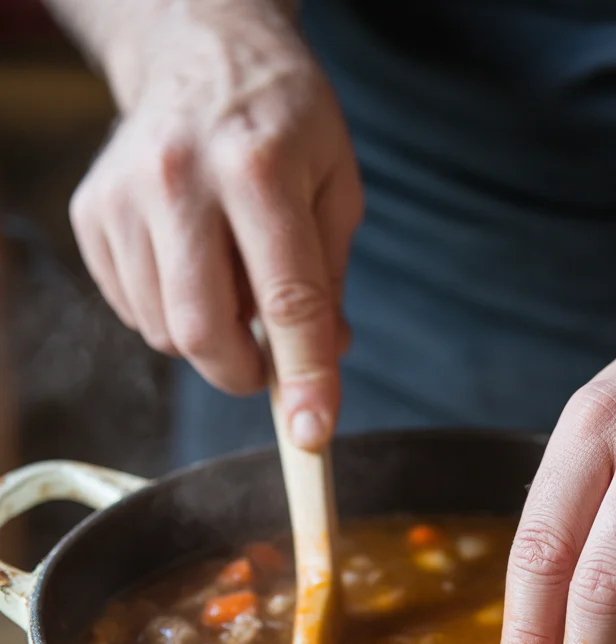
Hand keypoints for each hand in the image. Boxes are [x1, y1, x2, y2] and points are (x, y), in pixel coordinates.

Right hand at [69, 1, 361, 448]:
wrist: (199, 50)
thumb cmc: (282, 119)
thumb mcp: (336, 186)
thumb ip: (329, 279)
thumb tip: (323, 361)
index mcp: (258, 167)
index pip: (287, 300)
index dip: (305, 377)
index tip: (313, 434)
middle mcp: (180, 178)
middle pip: (205, 331)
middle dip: (243, 373)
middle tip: (266, 364)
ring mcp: (125, 196)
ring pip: (166, 331)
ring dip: (209, 337)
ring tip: (230, 280)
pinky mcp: (92, 213)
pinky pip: (134, 310)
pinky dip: (172, 314)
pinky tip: (193, 267)